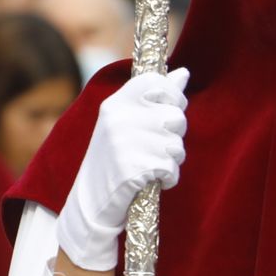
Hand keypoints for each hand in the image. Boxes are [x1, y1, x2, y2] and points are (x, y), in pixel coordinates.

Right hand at [57, 69, 188, 270]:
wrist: (90, 202)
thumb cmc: (113, 160)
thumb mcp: (125, 124)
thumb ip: (154, 99)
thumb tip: (184, 72)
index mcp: (115, 104)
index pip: (155, 82)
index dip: (173, 95)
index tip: (170, 110)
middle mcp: (118, 119)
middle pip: (175, 116)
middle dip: (175, 136)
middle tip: (157, 148)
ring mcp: (124, 144)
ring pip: (176, 144)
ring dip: (173, 160)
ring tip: (154, 166)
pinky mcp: (133, 168)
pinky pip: (171, 168)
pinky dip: (169, 178)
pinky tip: (154, 180)